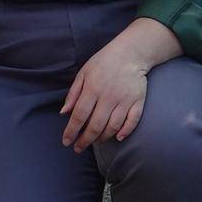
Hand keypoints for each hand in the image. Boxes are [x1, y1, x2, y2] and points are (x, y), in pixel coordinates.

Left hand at [60, 36, 154, 150]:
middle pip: (95, 125)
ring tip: (94, 142)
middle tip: (79, 148)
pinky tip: (117, 138)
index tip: (67, 142)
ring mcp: (124, 100)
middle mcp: (108, 97)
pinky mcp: (138, 102)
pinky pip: (132, 121)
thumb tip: (64, 113)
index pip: (79, 116)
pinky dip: (125, 132)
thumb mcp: (83, 74)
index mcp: (92, 89)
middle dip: (85, 140)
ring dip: (102, 138)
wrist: (131, 53)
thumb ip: (73, 94)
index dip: (71, 131)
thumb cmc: (103, 63)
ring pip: (113, 127)